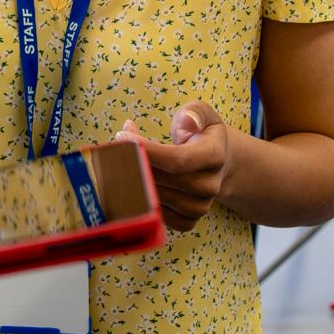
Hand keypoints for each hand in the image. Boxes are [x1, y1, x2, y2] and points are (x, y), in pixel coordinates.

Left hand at [118, 102, 230, 233]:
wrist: (217, 164)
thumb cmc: (202, 134)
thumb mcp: (203, 114)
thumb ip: (194, 112)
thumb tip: (188, 122)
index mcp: (214, 156)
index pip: (177, 160)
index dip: (147, 150)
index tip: (122, 136)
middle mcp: (210, 186)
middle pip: (164, 180)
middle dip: (135, 164)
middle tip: (116, 149)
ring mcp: (200, 207)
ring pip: (158, 200)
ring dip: (134, 182)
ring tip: (123, 163)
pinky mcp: (188, 221)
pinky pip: (159, 217)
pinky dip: (141, 201)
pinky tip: (133, 183)